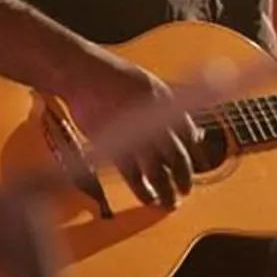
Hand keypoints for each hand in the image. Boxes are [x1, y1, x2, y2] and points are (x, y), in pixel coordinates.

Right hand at [62, 53, 201, 209]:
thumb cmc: (113, 78)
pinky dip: (143, 189)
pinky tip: (147, 197)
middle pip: (177, 156)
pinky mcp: (114, 144)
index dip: (194, 154)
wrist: (82, 74)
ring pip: (157, 169)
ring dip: (166, 190)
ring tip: (169, 202)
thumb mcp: (150, 86)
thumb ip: (171, 110)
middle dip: (184, 178)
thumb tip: (193, 134)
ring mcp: (134, 131)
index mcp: (166, 100)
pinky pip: (133, 174)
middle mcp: (154, 116)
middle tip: (185, 191)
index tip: (193, 166)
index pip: (188, 134)